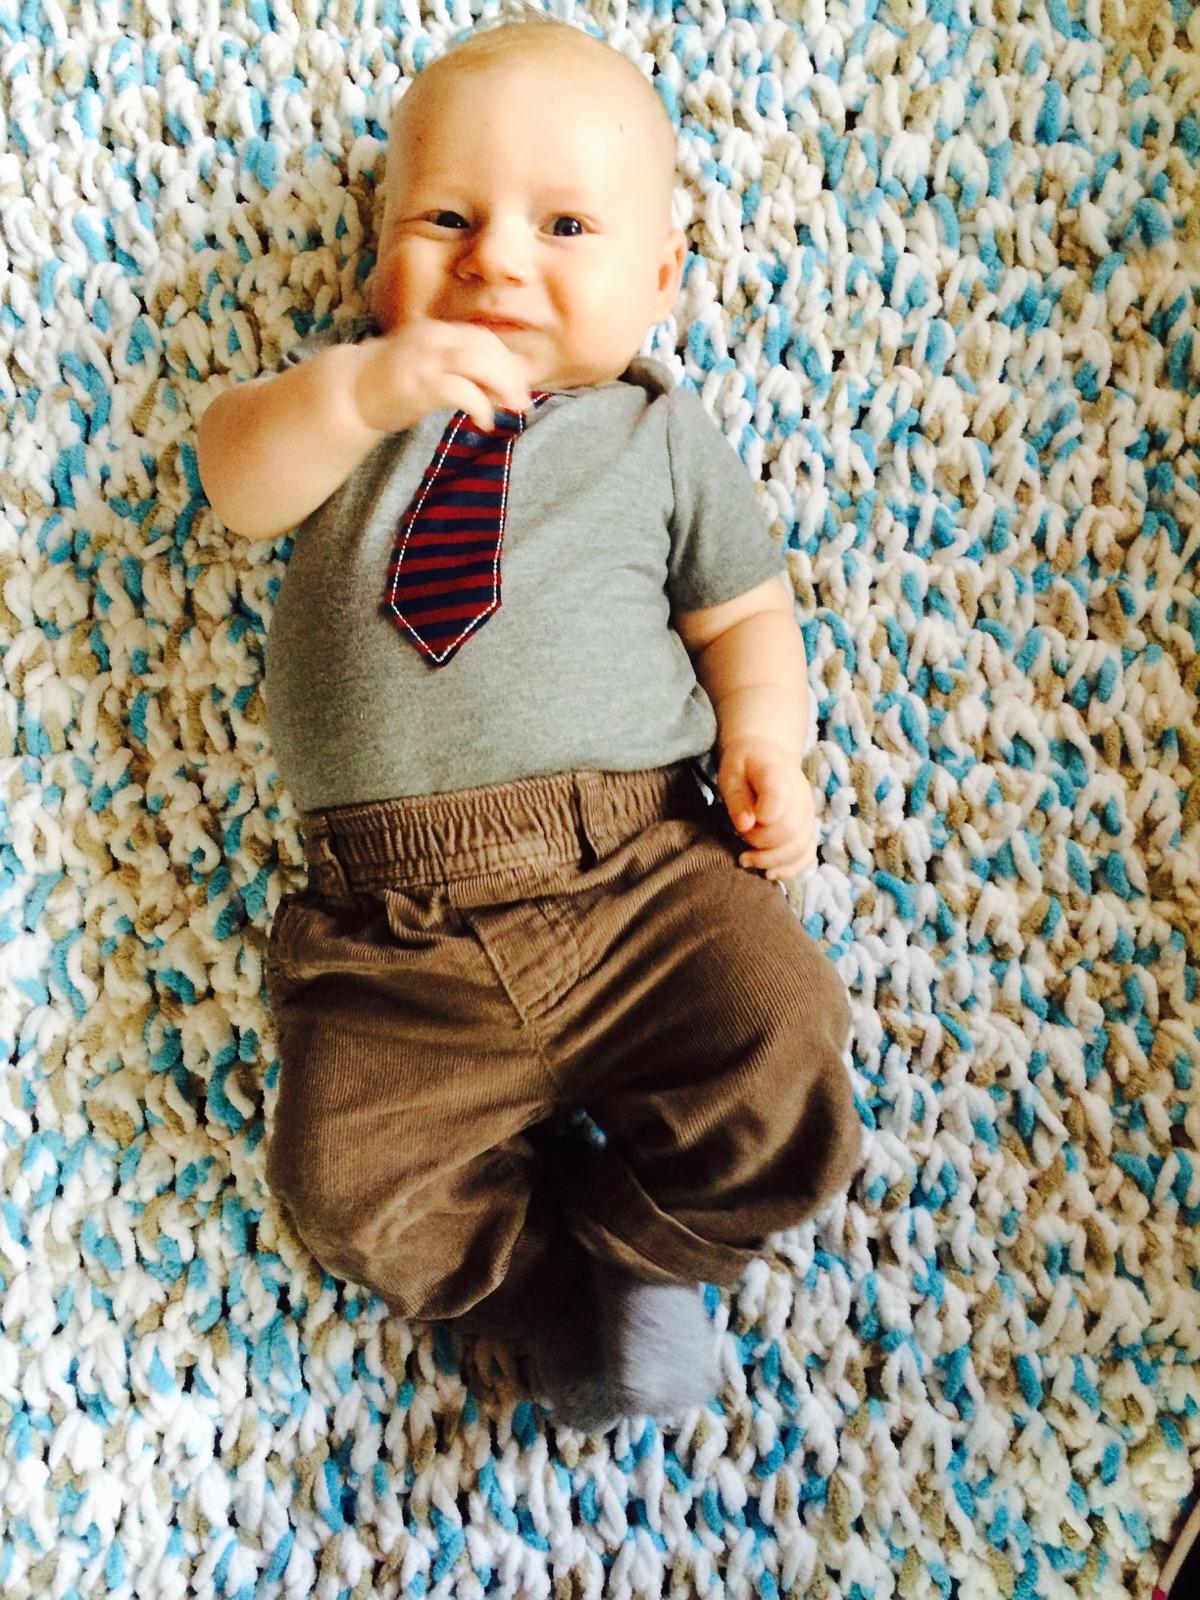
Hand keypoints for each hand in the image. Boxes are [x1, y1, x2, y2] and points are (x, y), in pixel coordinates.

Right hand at [351, 319, 531, 435]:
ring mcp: (424, 361)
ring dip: (502, 386)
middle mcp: (432, 340)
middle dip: (511, 375)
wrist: (349, 393)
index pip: (483, 338)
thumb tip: (498, 388)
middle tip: (524, 402)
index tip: (519, 385)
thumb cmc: (391, 384)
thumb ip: (459, 371)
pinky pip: (460, 391)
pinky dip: (480, 405)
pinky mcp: (418, 386)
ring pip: (478, 363)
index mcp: (436, 332)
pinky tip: (485, 422)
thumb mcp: (427, 367)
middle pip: (486, 348)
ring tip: (512, 409)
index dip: (507, 361)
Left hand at [717, 737, 816, 879]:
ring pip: (800, 847)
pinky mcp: (807, 829)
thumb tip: (745, 826)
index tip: (743, 820)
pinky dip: (790, 869)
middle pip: (790, 831)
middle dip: (760, 843)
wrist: (767, 755)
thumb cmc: (744, 765)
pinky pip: (807, 854)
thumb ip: (737, 798)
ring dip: (771, 861)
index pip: (779, 798)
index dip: (762, 816)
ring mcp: (807, 814)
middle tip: (739, 839)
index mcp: (778, 775)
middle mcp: (800, 796)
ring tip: (746, 861)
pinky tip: (769, 873)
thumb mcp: (730, 772)